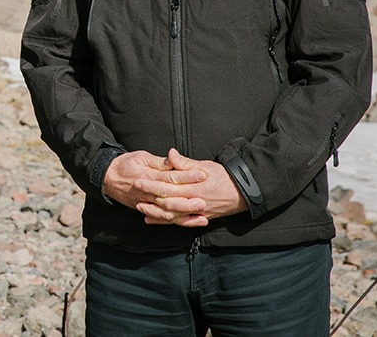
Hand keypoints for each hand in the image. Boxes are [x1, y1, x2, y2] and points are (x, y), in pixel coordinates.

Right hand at [103, 150, 206, 219]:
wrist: (107, 178)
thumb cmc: (125, 164)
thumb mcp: (140, 157)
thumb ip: (158, 162)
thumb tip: (173, 159)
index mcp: (146, 176)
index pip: (169, 177)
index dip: (186, 176)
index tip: (202, 174)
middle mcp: (146, 192)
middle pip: (170, 198)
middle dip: (188, 200)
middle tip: (204, 200)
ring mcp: (146, 203)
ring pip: (167, 211)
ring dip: (184, 214)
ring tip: (201, 214)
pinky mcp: (146, 209)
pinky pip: (162, 218)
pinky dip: (176, 221)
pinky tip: (190, 221)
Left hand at [132, 148, 248, 226]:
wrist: (242, 193)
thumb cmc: (223, 176)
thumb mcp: (204, 166)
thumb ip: (185, 163)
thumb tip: (170, 154)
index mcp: (193, 187)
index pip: (168, 185)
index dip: (152, 183)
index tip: (139, 179)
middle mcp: (193, 201)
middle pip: (166, 201)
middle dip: (149, 197)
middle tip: (134, 193)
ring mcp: (196, 212)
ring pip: (171, 215)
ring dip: (154, 212)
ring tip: (140, 208)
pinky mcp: (199, 218)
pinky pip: (179, 222)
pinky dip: (165, 222)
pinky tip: (152, 220)